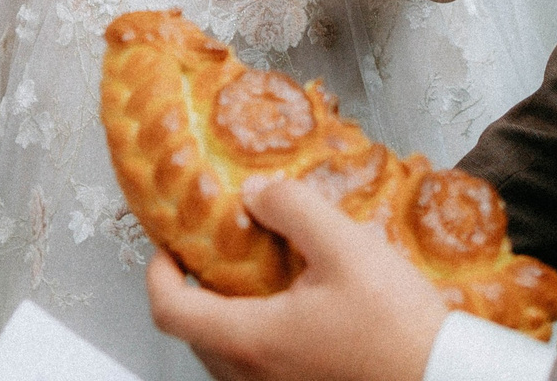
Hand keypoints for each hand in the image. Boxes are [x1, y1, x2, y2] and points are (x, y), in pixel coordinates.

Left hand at [148, 177, 447, 380]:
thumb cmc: (400, 329)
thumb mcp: (346, 247)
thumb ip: (294, 208)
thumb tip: (258, 194)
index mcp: (252, 340)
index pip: (170, 312)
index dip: (156, 275)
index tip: (167, 248)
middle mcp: (254, 378)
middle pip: (196, 335)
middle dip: (197, 291)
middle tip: (217, 255)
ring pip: (228, 357)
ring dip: (231, 317)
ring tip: (263, 279)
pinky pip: (259, 371)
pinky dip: (261, 340)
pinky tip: (299, 312)